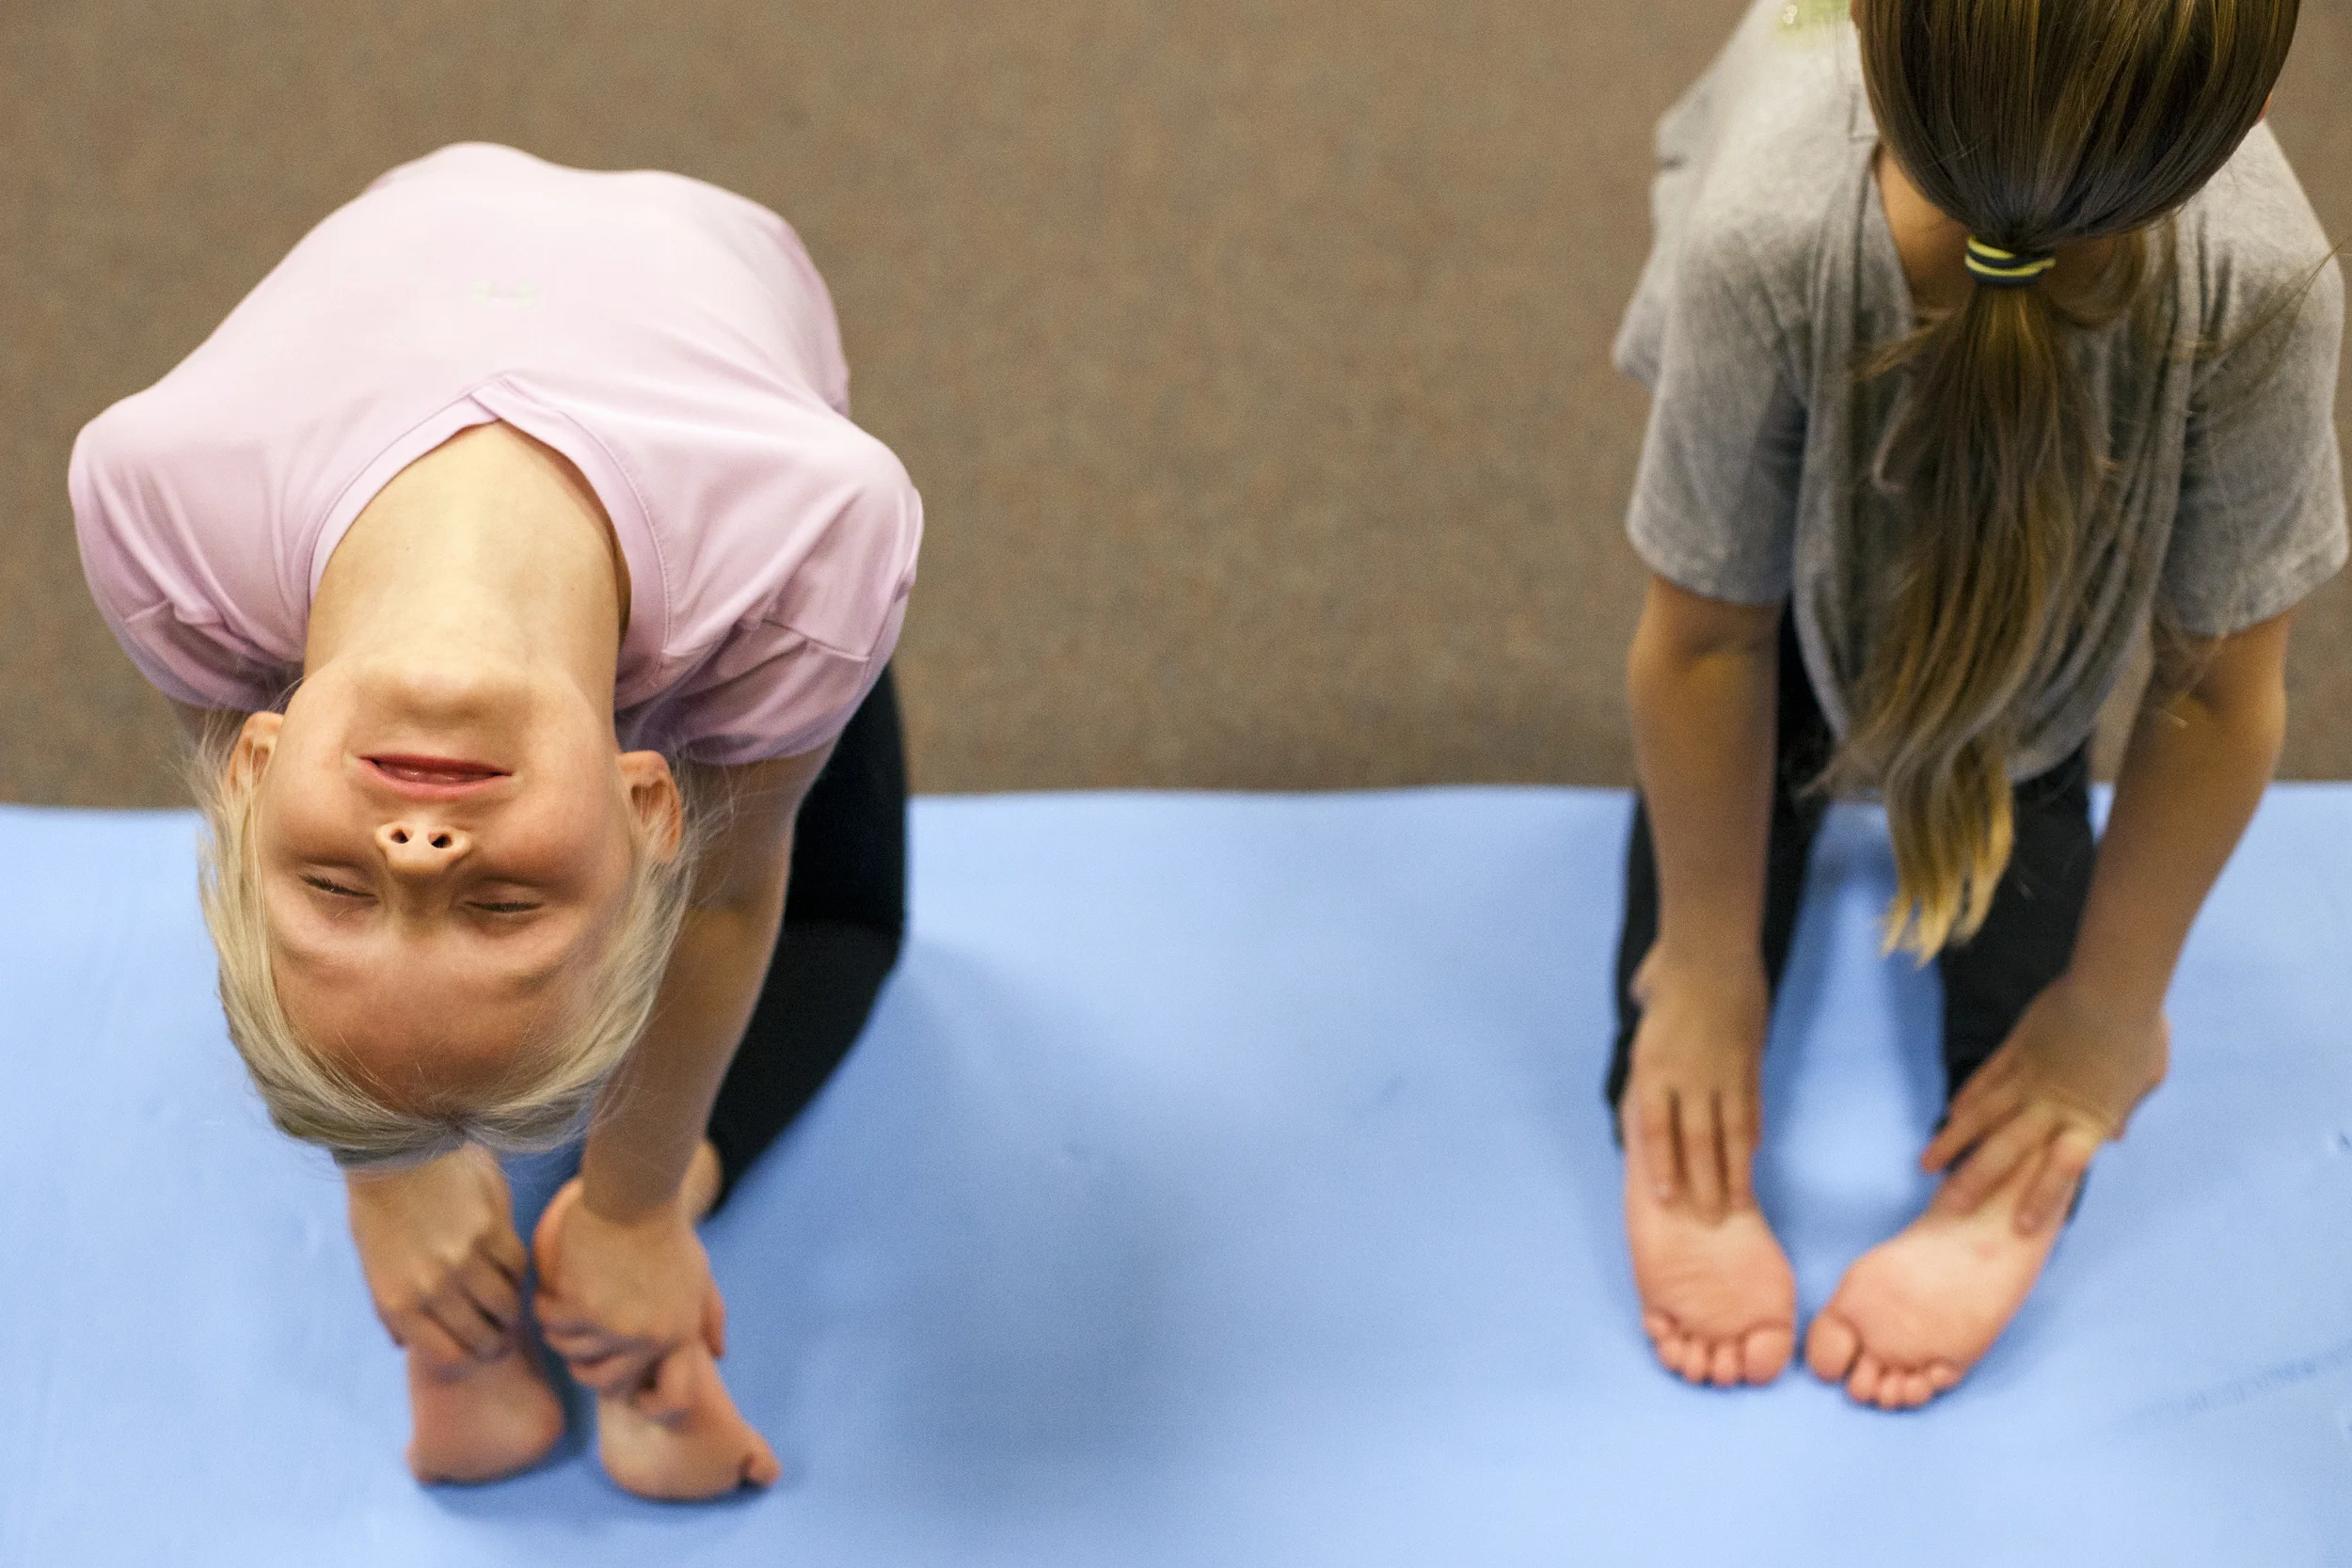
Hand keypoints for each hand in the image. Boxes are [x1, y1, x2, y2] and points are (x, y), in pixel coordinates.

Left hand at [345, 1144, 528, 1366]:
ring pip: (506, 1305)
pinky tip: (511, 1269)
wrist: (395, 1150)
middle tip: (503, 1335)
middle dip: (497, 1342)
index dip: (472, 1358)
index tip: (481, 1350)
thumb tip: (404, 1344)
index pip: (451, 1355)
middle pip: (483, 1337)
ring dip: (512, 1310)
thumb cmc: (379, 1207)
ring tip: (511, 1305)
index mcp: (399, 1301)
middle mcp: (433, 1287)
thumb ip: (390, 1308)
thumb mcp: (372, 1265)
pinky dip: (518, 1273)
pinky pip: (518, 1267)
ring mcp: (464, 1260)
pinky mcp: (491, 1231)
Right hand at [532, 1178, 724, 1398]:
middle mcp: (649, 1339)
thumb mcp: (699, 1276)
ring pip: (570, 1353)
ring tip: (569, 1304)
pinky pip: (549, 1324)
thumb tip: (718, 1354)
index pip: (674, 1398)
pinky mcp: (581, 1307)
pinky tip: (554, 1288)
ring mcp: (613, 1327)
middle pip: (604, 1383)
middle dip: (588, 1367)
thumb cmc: (667, 1232)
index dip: (650, 1405)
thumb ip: (708, 1317)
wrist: (637, 1195)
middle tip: (582, 1337)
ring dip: (563, 1332)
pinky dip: (545, 1307)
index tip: (631, 1395)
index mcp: (681, 1334)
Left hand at [1622, 943, 1771, 1222]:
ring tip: (1737, 1204)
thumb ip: (1648, 1051)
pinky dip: (1752, 1133)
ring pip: (1729, 1135)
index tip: (1667, 1200)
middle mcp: (1686, 1078)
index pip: (1657, 1131)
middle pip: (1695, 1143)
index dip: (1662, 1168)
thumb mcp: (1644, 1018)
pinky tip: (1753, 1155)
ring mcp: (1722, 1073)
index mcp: (1652, 1068)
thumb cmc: (1668, 975)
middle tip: (1708, 1221)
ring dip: (1734, 1172)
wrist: (1710, 948)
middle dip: (1702, 1185)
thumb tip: (1649, 1071)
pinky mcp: (1750, 1063)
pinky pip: (1750, 1107)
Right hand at [1922, 972, 2168, 1233]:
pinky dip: (1967, 1100)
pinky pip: (1985, 1082)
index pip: (2062, 1169)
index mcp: (2091, 1117)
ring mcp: (2027, 1078)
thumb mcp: (2147, 1078)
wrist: (2114, 987)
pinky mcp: (2013, 1051)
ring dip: (1955, 1143)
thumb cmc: (2141, 1029)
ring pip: (1983, 1118)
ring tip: (1928, 1165)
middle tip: (1951, 1207)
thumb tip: (2115, 1135)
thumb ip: (2126, 1110)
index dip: (2042, 1198)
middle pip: (2008, 1150)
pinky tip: (1950, 1116)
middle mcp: (2052, 1105)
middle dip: (1978, 1180)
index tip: (2022, 1226)